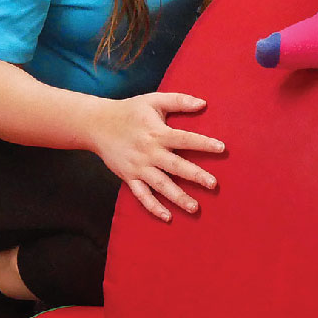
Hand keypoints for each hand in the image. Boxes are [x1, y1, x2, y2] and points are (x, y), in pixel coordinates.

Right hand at [81, 92, 222, 221]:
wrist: (96, 124)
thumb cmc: (129, 111)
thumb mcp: (152, 100)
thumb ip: (178, 100)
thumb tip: (203, 103)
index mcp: (157, 133)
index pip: (184, 138)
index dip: (202, 143)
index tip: (221, 148)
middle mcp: (149, 152)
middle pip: (175, 165)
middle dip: (194, 175)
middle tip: (213, 184)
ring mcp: (138, 167)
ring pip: (160, 185)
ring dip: (178, 197)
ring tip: (195, 207)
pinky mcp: (128, 177)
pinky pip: (141, 195)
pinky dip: (153, 207)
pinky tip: (167, 217)